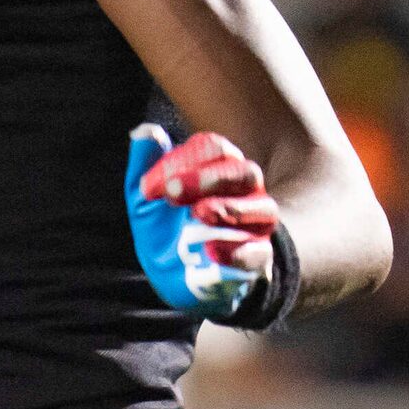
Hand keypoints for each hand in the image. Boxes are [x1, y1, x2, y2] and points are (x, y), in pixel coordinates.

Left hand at [124, 123, 279, 318]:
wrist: (179, 277)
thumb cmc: (166, 227)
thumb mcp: (146, 200)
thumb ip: (144, 166)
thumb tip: (144, 131)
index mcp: (218, 167)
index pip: (214, 148)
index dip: (183, 160)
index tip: (148, 188)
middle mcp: (245, 191)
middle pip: (244, 172)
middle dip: (208, 178)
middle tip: (172, 193)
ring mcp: (256, 225)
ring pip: (263, 208)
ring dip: (231, 209)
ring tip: (200, 214)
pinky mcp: (258, 259)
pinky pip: (261, 252)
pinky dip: (240, 251)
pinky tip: (213, 252)